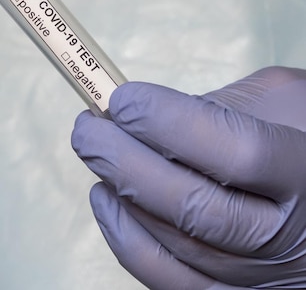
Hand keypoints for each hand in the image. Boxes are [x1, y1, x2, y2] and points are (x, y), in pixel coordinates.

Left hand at [72, 66, 305, 288]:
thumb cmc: (296, 135)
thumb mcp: (282, 101)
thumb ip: (224, 104)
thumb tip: (149, 116)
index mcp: (305, 172)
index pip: (236, 151)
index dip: (171, 123)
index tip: (123, 99)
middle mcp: (286, 236)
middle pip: (193, 206)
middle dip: (124, 162)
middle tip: (87, 128)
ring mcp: (256, 275)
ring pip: (174, 244)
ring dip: (119, 194)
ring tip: (94, 152)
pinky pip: (164, 279)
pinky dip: (124, 238)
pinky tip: (105, 199)